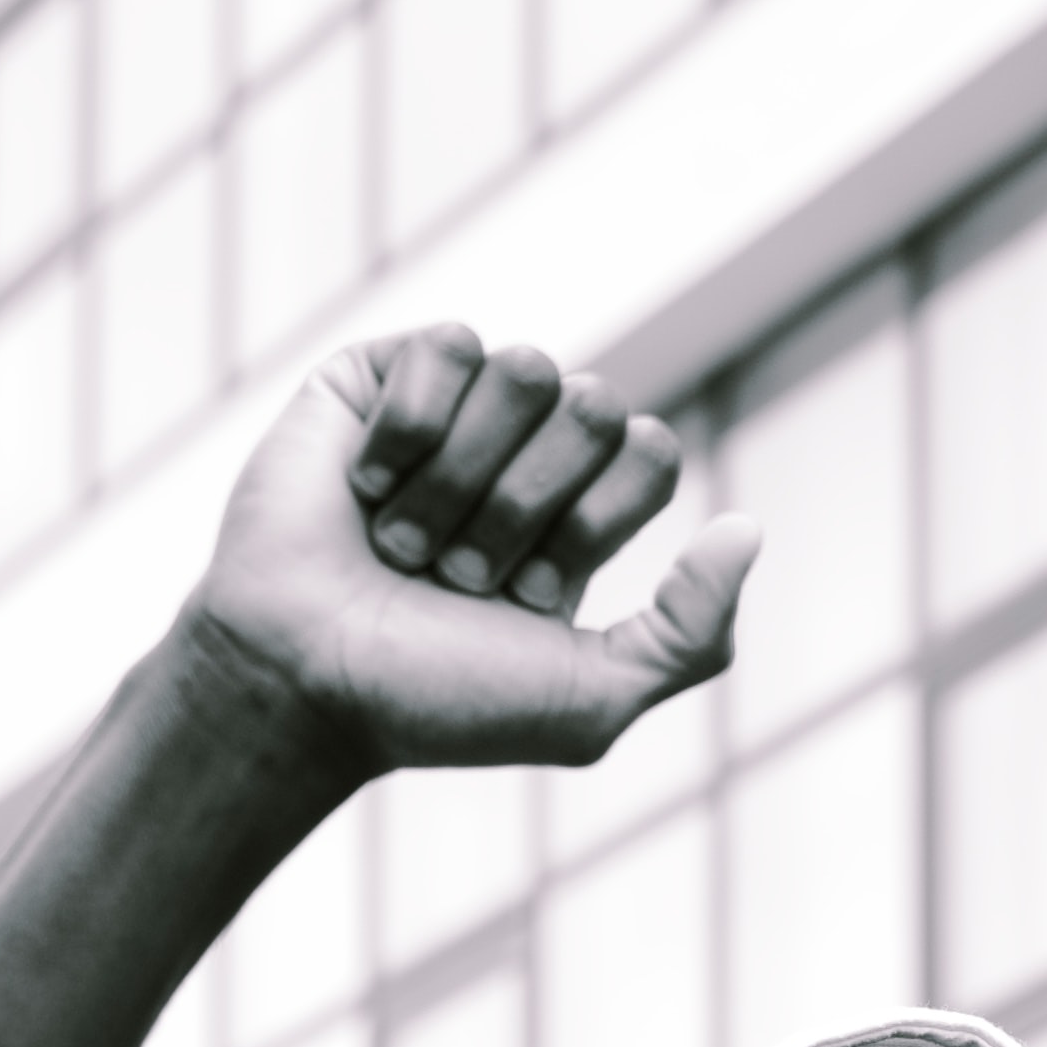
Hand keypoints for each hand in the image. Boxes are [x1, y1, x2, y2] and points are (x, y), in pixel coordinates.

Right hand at [197, 326, 754, 771]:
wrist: (301, 681)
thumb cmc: (433, 699)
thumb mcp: (591, 701)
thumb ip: (694, 635)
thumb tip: (746, 527)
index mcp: (584, 515)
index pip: (651, 451)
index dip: (594, 522)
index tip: (526, 596)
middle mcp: (525, 452)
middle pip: (595, 406)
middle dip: (526, 505)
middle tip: (457, 573)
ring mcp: (453, 408)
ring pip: (527, 367)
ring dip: (463, 479)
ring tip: (401, 543)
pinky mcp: (379, 375)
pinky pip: (449, 345)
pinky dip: (409, 430)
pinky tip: (365, 485)